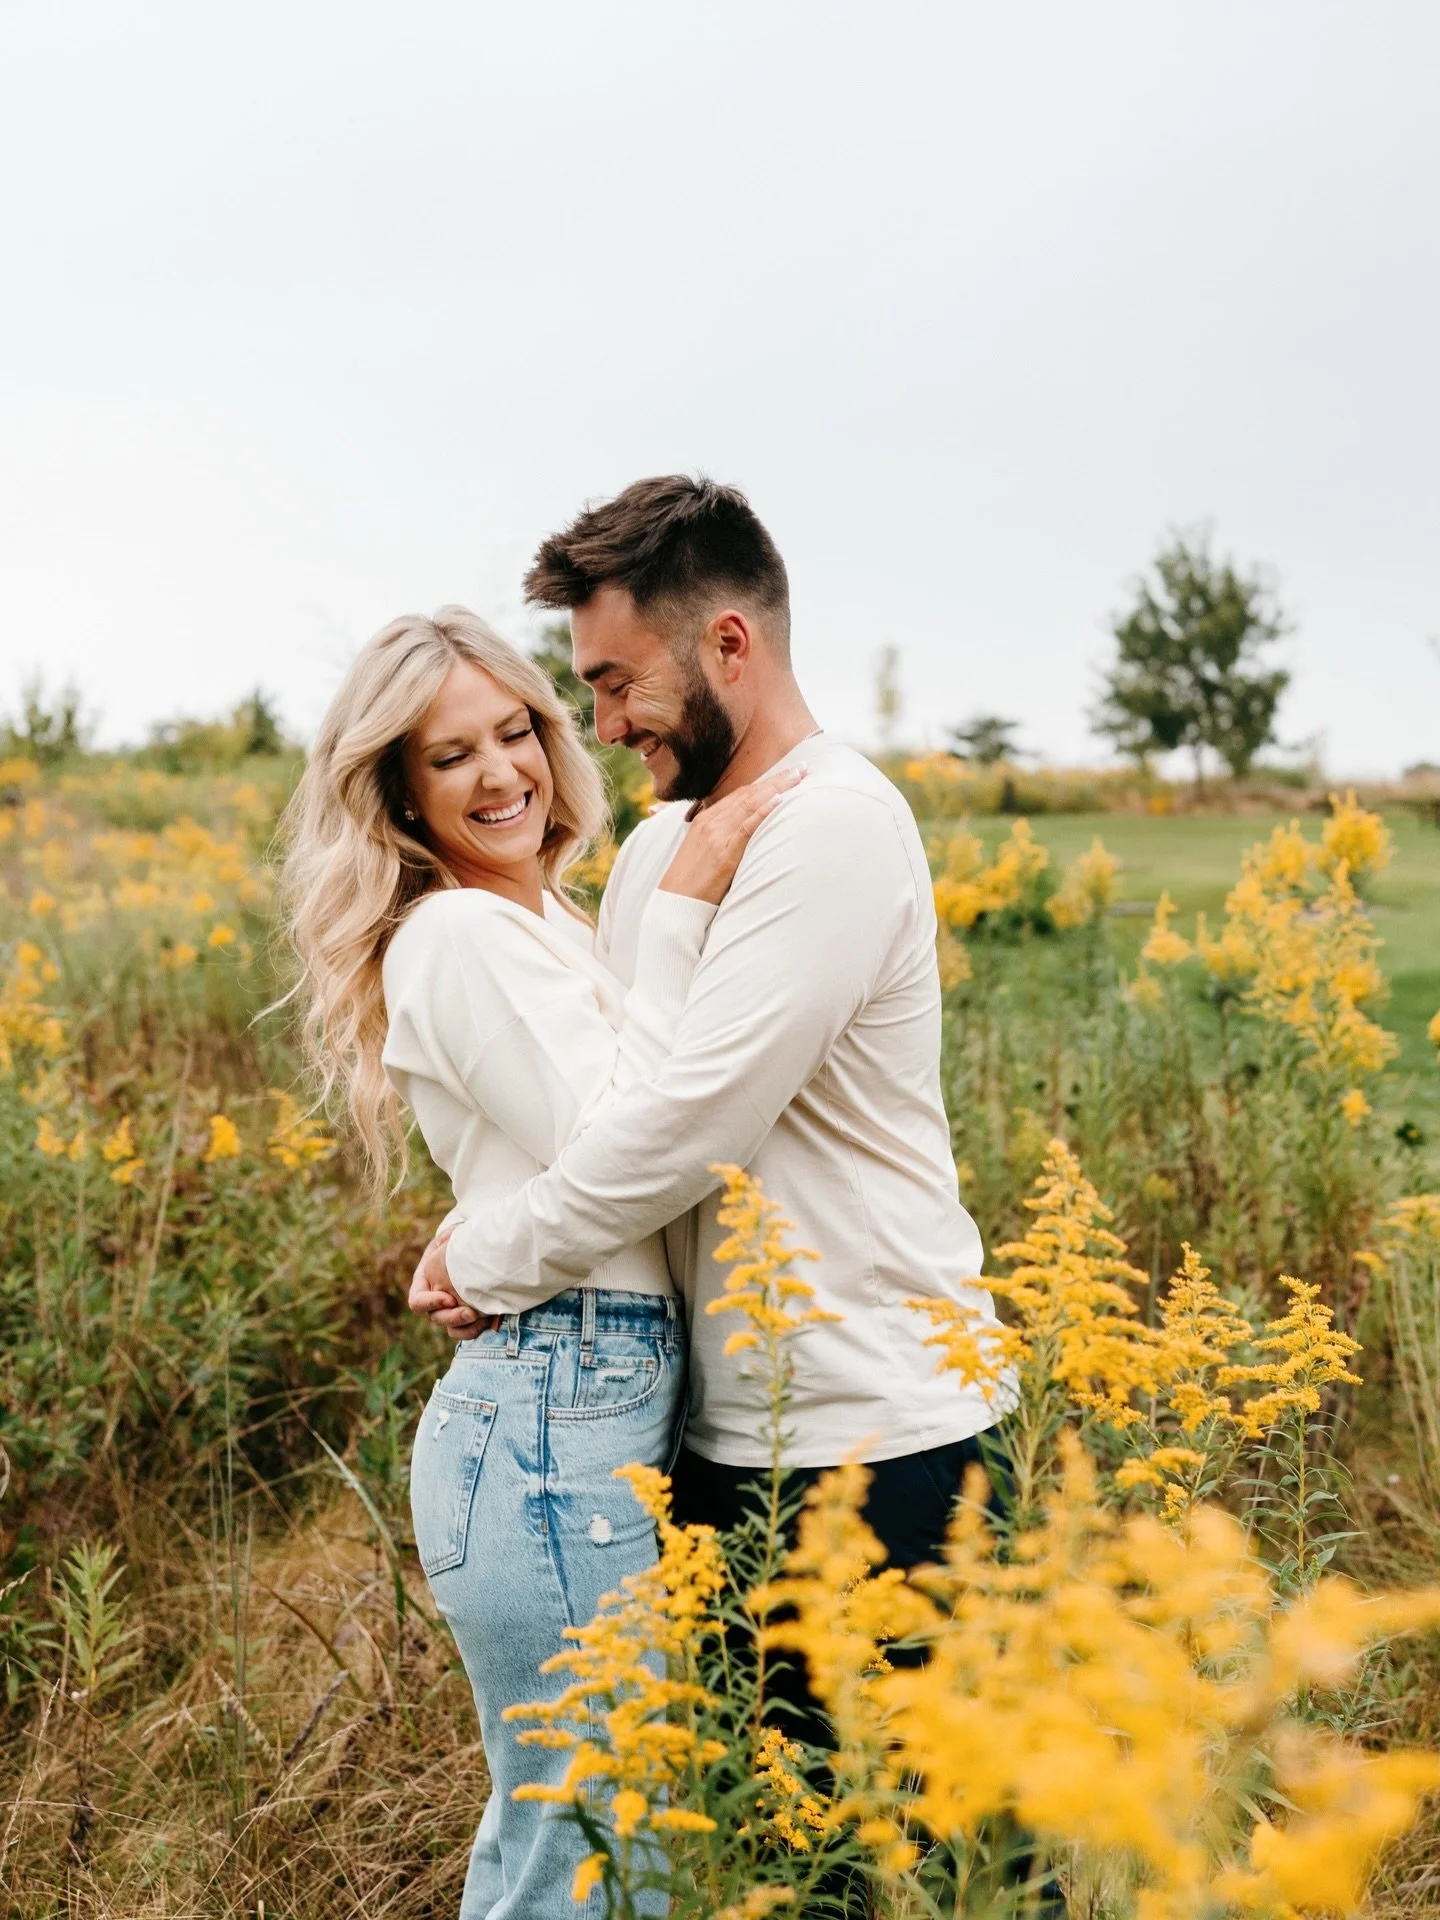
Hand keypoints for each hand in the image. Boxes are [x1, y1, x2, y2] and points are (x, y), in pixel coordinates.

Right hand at [407, 1227, 500, 1341]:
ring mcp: (450, 1311)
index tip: (449, 1298)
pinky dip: (478, 1329)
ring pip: (452, 1329)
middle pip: (436, 1318)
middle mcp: (434, 1301)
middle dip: (453, 1317)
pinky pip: (467, 1331)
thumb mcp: (451, 1236)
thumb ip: (449, 1239)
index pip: (417, 1302)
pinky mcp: (466, 1317)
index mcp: (424, 1283)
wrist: (473, 1251)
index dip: (430, 1303)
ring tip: (483, 1319)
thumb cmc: (458, 1241)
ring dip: (466, 1327)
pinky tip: (491, 1322)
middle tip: (471, 1313)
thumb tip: (452, 1239)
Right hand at [657, 765, 806, 905]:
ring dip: (777, 788)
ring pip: (751, 804)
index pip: (739, 795)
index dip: (764, 783)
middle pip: (748, 794)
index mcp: (705, 820)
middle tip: (802, 768)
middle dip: (777, 780)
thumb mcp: (703, 853)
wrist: (675, 904)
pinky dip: (764, 811)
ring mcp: (717, 836)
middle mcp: (710, 822)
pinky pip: (747, 826)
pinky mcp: (724, 853)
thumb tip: (744, 836)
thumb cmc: (690, 884)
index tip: (785, 775)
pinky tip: (780, 799)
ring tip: (799, 777)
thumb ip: (721, 839)